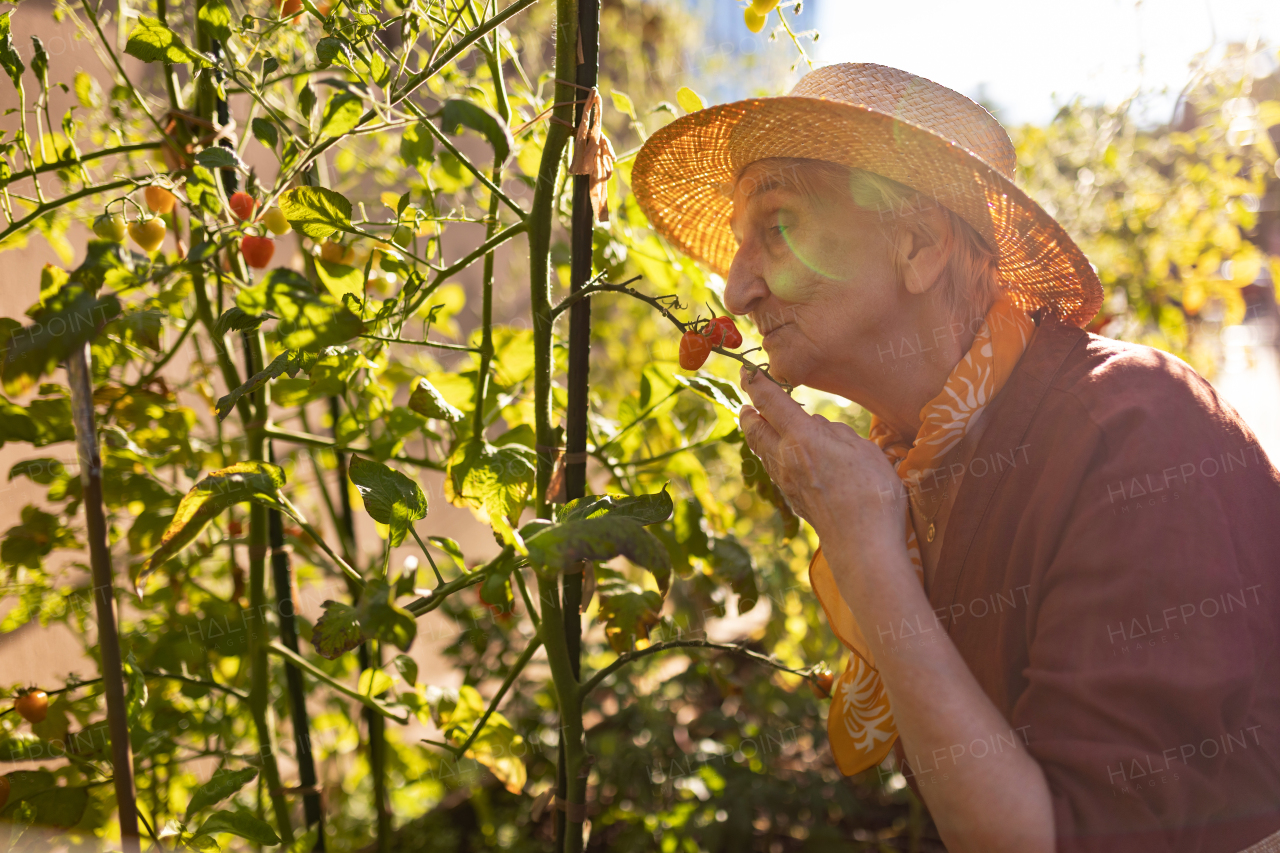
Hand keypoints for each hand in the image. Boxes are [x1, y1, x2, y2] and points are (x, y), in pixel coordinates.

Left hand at [738, 367, 906, 552]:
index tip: (748, 372)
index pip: (771, 402)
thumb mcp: (863, 449)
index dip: (757, 384)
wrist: (862, 543)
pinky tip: (779, 454)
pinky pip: (773, 469)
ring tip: (757, 423)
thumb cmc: (872, 492)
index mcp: (802, 438)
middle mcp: (786, 458)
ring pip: (762, 451)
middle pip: (755, 429)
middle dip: (748, 411)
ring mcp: (786, 482)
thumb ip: (836, 433)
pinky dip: (769, 454)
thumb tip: (815, 426)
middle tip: (746, 401)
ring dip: (756, 434)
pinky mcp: (793, 499)